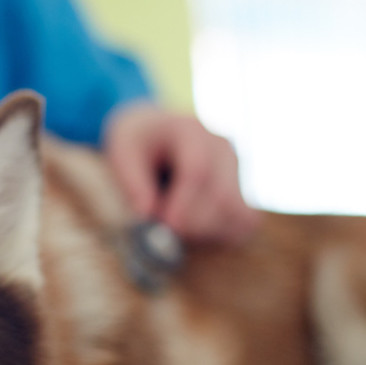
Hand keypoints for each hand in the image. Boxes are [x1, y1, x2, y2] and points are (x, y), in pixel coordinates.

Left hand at [102, 102, 258, 243]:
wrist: (153, 130)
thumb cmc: (136, 142)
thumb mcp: (121, 153)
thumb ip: (132, 183)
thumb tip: (148, 215)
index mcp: (190, 131)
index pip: (197, 170)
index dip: (183, 203)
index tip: (165, 226)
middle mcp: (220, 148)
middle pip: (222, 195)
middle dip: (192, 223)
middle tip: (162, 233)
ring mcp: (234, 168)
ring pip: (237, 212)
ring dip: (206, 232)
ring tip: (174, 229)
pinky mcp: (240, 189)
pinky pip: (244, 221)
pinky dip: (221, 235)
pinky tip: (193, 233)